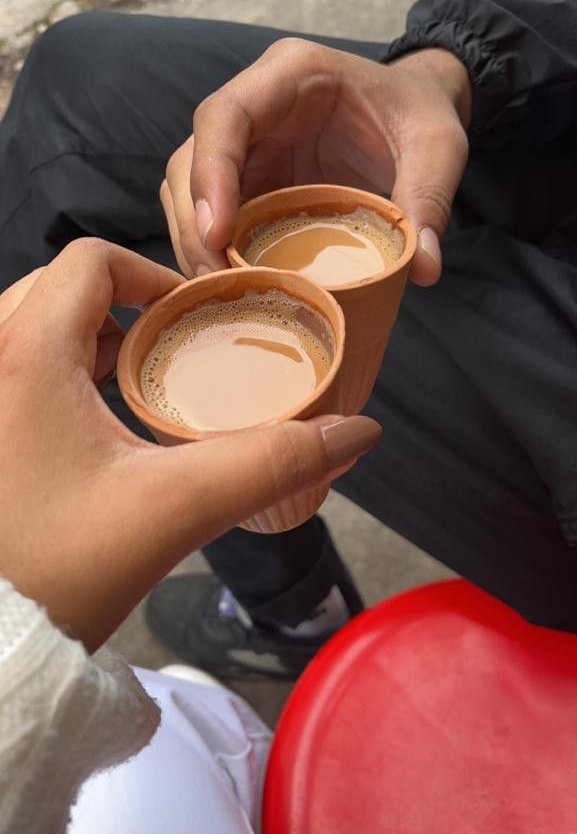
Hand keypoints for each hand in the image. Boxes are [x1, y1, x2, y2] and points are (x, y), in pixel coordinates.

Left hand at [0, 240, 380, 650]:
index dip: (150, 274)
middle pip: (56, 289)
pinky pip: (11, 370)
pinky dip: (52, 375)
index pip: (89, 260)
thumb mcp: (176, 509)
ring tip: (132, 387)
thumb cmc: (60, 572)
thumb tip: (357, 432)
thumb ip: (272, 463)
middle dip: (119, 309)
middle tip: (166, 353)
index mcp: (26, 356)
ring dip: (83, 341)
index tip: (189, 318)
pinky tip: (90, 429)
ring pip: (28, 329)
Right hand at [163, 41, 470, 286]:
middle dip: (193, 222)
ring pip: (189, 189)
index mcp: (292, 74)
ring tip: (217, 292)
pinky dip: (213, 250)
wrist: (414, 112)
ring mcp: (246, 145)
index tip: (217, 234)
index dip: (211, 174)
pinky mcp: (249, 180)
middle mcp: (255, 105)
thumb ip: (430, 198)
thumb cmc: (420, 115)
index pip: (225, 115)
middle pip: (191, 158)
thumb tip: (423, 269)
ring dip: (194, 241)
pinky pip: (212, 213)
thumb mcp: (439, 147)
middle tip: (213, 281)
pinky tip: (230, 286)